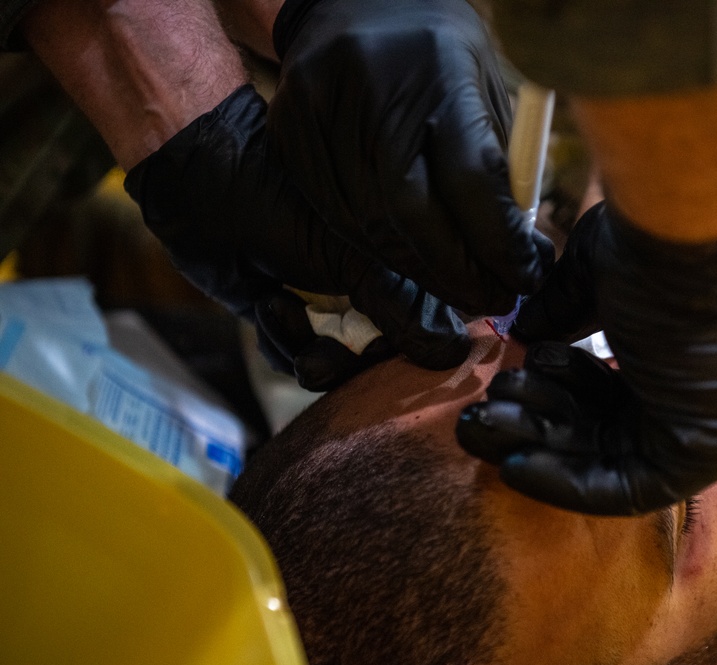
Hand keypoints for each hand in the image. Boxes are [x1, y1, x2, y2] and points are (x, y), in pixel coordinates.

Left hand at [124, 84, 469, 390]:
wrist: (207, 190)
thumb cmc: (288, 207)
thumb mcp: (359, 260)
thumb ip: (408, 309)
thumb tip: (455, 351)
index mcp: (403, 268)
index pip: (431, 329)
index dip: (414, 352)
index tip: (385, 350)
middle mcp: (374, 293)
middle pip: (382, 361)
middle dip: (349, 361)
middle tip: (320, 348)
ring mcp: (331, 310)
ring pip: (338, 369)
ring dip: (305, 349)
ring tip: (279, 307)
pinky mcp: (290, 323)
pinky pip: (296, 361)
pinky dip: (279, 340)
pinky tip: (265, 300)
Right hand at [267, 0, 552, 314]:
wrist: (356, 3)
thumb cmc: (439, 51)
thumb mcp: (486, 89)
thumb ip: (501, 165)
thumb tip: (516, 250)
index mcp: (438, 69)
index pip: (472, 179)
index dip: (499, 243)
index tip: (524, 276)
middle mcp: (372, 87)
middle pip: (412, 214)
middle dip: (457, 272)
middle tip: (490, 300)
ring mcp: (320, 108)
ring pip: (368, 224)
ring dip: (417, 270)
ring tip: (455, 289)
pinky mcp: (288, 129)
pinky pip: (333, 213)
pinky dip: (376, 248)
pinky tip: (408, 261)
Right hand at [457, 202, 716, 514]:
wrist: (687, 235)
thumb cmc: (655, 244)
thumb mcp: (598, 278)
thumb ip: (564, 309)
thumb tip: (524, 328)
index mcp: (698, 360)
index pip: (621, 398)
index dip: (560, 394)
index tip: (512, 382)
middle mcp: (714, 403)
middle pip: (610, 434)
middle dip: (538, 426)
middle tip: (480, 415)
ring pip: (609, 462)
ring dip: (539, 448)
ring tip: (482, 423)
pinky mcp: (708, 456)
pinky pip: (627, 490)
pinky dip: (566, 482)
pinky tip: (514, 461)